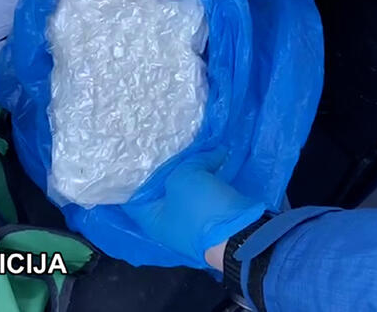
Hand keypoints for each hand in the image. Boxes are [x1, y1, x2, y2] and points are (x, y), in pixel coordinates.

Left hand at [122, 149, 265, 268]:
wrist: (242, 235)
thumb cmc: (200, 208)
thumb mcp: (183, 177)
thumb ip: (187, 161)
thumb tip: (213, 151)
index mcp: (151, 217)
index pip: (133, 193)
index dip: (134, 173)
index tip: (135, 151)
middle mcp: (167, 219)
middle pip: (162, 186)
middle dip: (166, 164)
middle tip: (163, 141)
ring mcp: (190, 217)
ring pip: (186, 185)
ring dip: (191, 166)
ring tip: (191, 141)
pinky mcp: (211, 213)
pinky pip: (205, 188)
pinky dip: (209, 172)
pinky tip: (216, 152)